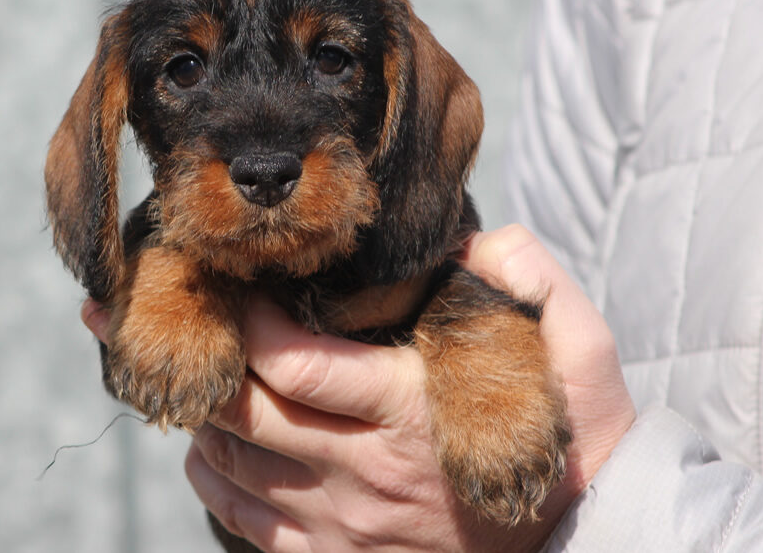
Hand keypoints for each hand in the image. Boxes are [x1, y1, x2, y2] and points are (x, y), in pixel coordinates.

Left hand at [180, 225, 636, 551]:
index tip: (239, 288)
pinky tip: (215, 442)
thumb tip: (471, 239)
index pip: (296, 364)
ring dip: (205, 414)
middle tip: (180, 319)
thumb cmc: (568, 432)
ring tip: (202, 372)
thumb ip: (529, 276)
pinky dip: (213, 477)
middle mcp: (367, 475)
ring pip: (234, 467)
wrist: (581, 537)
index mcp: (410, 410)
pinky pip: (243, 523)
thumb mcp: (576, 346)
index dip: (249, 323)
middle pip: (247, 414)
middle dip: (204, 360)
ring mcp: (347, 527)